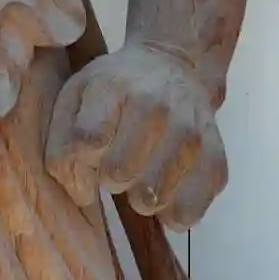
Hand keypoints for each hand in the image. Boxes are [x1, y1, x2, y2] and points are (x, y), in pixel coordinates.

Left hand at [45, 42, 227, 230]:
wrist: (175, 65)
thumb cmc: (117, 88)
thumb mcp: (76, 96)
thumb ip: (62, 144)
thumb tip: (83, 193)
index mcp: (115, 87)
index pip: (88, 140)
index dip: (81, 159)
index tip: (90, 151)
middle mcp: (158, 107)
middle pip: (118, 175)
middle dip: (110, 175)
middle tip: (119, 159)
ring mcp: (192, 135)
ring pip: (150, 200)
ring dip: (139, 195)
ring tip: (142, 170)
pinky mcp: (216, 162)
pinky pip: (185, 214)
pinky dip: (169, 211)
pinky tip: (166, 187)